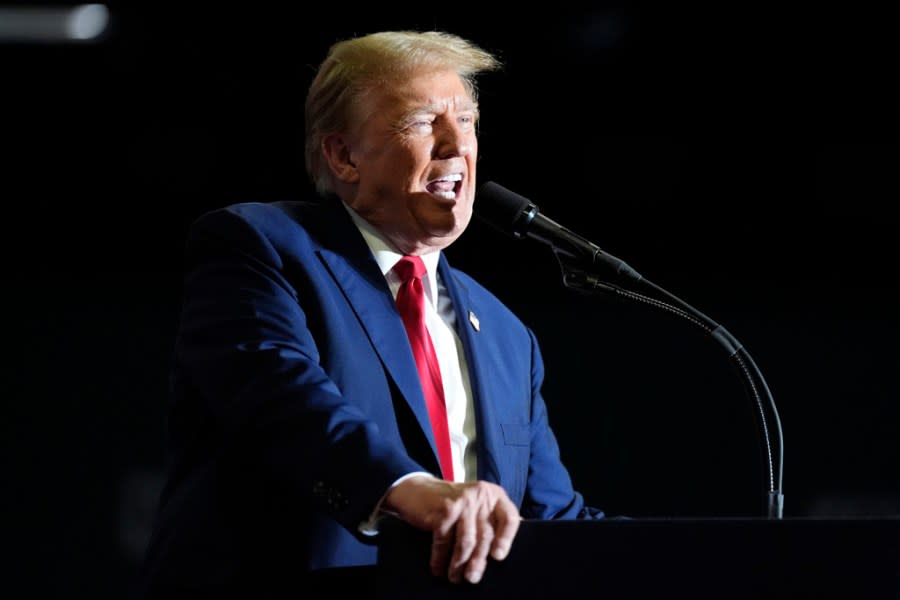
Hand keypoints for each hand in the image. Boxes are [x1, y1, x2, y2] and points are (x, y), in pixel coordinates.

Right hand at [383, 475, 520, 583]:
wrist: (419, 490)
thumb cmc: (453, 503)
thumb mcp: (477, 505)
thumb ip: (491, 520)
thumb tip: (501, 552)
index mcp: (494, 495)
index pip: (509, 518)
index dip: (506, 539)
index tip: (498, 557)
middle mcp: (480, 496)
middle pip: (485, 535)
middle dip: (478, 561)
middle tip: (472, 578)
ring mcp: (463, 502)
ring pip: (466, 541)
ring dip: (459, 564)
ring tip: (455, 577)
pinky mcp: (444, 510)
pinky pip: (445, 541)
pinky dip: (440, 558)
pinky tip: (438, 568)